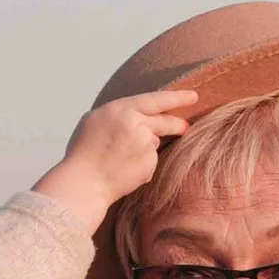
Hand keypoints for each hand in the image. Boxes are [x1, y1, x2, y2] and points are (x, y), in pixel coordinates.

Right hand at [33, 89, 197, 227]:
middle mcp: (137, 124)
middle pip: (165, 122)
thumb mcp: (95, 120)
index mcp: (122, 109)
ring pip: (153, 143)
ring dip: (143, 149)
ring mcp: (144, 145)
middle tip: (185, 127)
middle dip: (177, 125)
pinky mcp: (149, 164)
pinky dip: (140, 166)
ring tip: (119, 159)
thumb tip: (136, 113)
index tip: (193, 96)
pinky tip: (123, 171)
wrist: (84, 182)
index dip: (177, 98)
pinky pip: (149, 162)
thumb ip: (119, 114)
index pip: (156, 100)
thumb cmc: (84, 152)